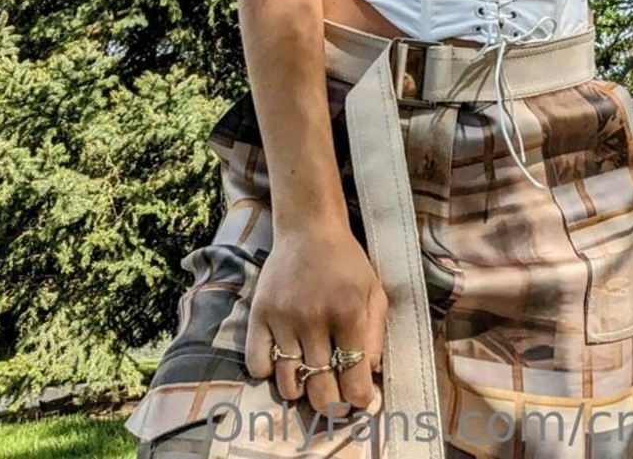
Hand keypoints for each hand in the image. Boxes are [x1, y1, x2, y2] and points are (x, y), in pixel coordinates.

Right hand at [245, 221, 387, 419]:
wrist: (309, 228)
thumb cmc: (347, 263)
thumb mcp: (374, 292)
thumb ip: (375, 337)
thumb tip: (368, 376)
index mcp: (349, 314)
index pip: (354, 382)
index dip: (359, 399)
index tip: (358, 397)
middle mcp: (314, 319)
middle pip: (321, 391)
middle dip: (332, 404)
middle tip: (334, 396)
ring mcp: (284, 318)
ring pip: (289, 384)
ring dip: (301, 390)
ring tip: (309, 378)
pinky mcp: (259, 313)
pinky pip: (257, 364)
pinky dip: (269, 372)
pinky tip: (283, 360)